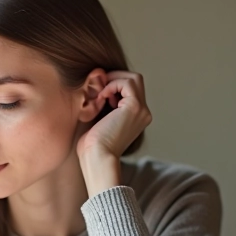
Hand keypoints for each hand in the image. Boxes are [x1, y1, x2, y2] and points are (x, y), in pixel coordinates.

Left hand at [76, 70, 151, 196]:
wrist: (97, 157)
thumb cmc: (93, 144)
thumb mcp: (100, 119)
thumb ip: (105, 103)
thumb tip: (99, 81)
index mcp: (137, 116)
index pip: (131, 88)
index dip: (115, 83)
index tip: (98, 92)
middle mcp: (143, 113)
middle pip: (135, 80)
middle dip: (115, 78)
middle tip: (99, 86)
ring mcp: (142, 110)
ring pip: (134, 79)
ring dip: (114, 80)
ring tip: (100, 94)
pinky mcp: (135, 108)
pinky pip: (127, 83)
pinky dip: (112, 85)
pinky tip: (101, 97)